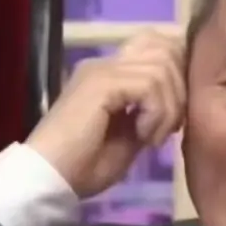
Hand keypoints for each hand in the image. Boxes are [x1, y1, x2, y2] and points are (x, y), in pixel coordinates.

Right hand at [27, 32, 186, 196]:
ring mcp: (102, 69)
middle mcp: (106, 62)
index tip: (174, 117)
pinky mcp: (101, 82)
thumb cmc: (81, 168)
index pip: (156, 46)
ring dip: (169, 107)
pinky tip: (144, 137)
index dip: (177, 75)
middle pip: (164, 47)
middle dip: (179, 89)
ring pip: (161, 66)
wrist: (46, 179)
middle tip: (168, 128)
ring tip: (152, 138)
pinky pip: (148, 84)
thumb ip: (149, 115)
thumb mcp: (127, 140)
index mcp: (111, 73)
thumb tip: (175, 107)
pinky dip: (157, 113)